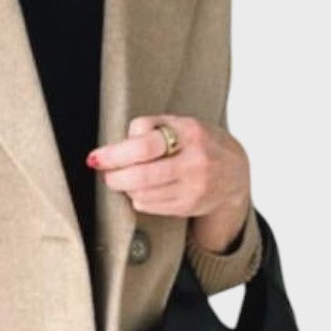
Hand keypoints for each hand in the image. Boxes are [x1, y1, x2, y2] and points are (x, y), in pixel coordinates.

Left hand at [87, 114, 250, 251]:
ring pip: (142, 194)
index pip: (145, 146)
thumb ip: (150, 126)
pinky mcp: (188, 207)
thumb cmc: (199, 144)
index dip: (115, 154)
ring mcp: (193, 188)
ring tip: (128, 178)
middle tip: (107, 173)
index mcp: (190, 134)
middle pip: (141, 177)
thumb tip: (121, 142)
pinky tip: (145, 189)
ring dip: (127, 187)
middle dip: (115, 177)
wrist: (234, 173)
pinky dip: (139, 198)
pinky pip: (149, 206)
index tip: (96, 158)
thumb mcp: (180, 124)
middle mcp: (194, 163)